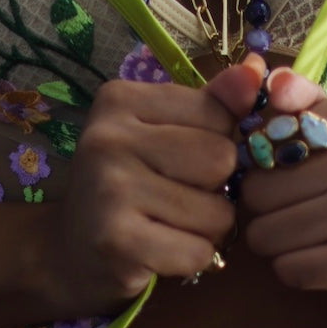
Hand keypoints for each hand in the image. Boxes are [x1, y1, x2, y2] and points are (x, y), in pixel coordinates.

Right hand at [48, 60, 262, 316]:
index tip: (185, 158)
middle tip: (180, 195)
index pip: (217, 112)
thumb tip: (257, 68)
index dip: (218, 142)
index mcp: (120, 98)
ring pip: (216, 212)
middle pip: (220, 159)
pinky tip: (162, 251)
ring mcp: (111, 188)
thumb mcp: (163, 130)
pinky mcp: (118, 241)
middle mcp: (110, 136)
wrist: (69, 251)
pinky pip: (197, 252)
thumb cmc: (128, 182)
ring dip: (207, 229)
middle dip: (216, 188)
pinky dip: (192, 259)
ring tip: (170, 224)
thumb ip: (213, 101)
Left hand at [239, 66, 326, 316]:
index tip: (284, 168)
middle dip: (263, 207)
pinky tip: (319, 257)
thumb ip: (301, 98)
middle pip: (259, 191)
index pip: (265, 140)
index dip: (261, 160)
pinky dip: (293, 269)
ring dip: (274, 240)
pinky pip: (289, 269)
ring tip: (304, 233)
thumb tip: (273, 81)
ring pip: (267, 233)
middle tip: (291, 208)